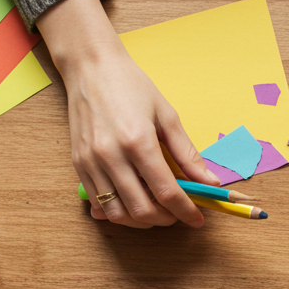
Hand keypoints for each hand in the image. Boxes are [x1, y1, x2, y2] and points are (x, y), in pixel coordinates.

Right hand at [37, 0, 219, 228]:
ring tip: (157, 212)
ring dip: (141, 221)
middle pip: (142, 209)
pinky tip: (132, 205)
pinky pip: (98, 202)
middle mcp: (111, 156)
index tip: (197, 220)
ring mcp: (91, 162)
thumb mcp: (167, 115)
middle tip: (178, 215)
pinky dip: (118, 212)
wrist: (90, 68)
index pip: (167, 192)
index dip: (186, 211)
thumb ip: (187, 153)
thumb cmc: (130, 86)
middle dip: (166, 220)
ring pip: (117, 213)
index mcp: (138, 141)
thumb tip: (209, 182)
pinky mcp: (78, 165)